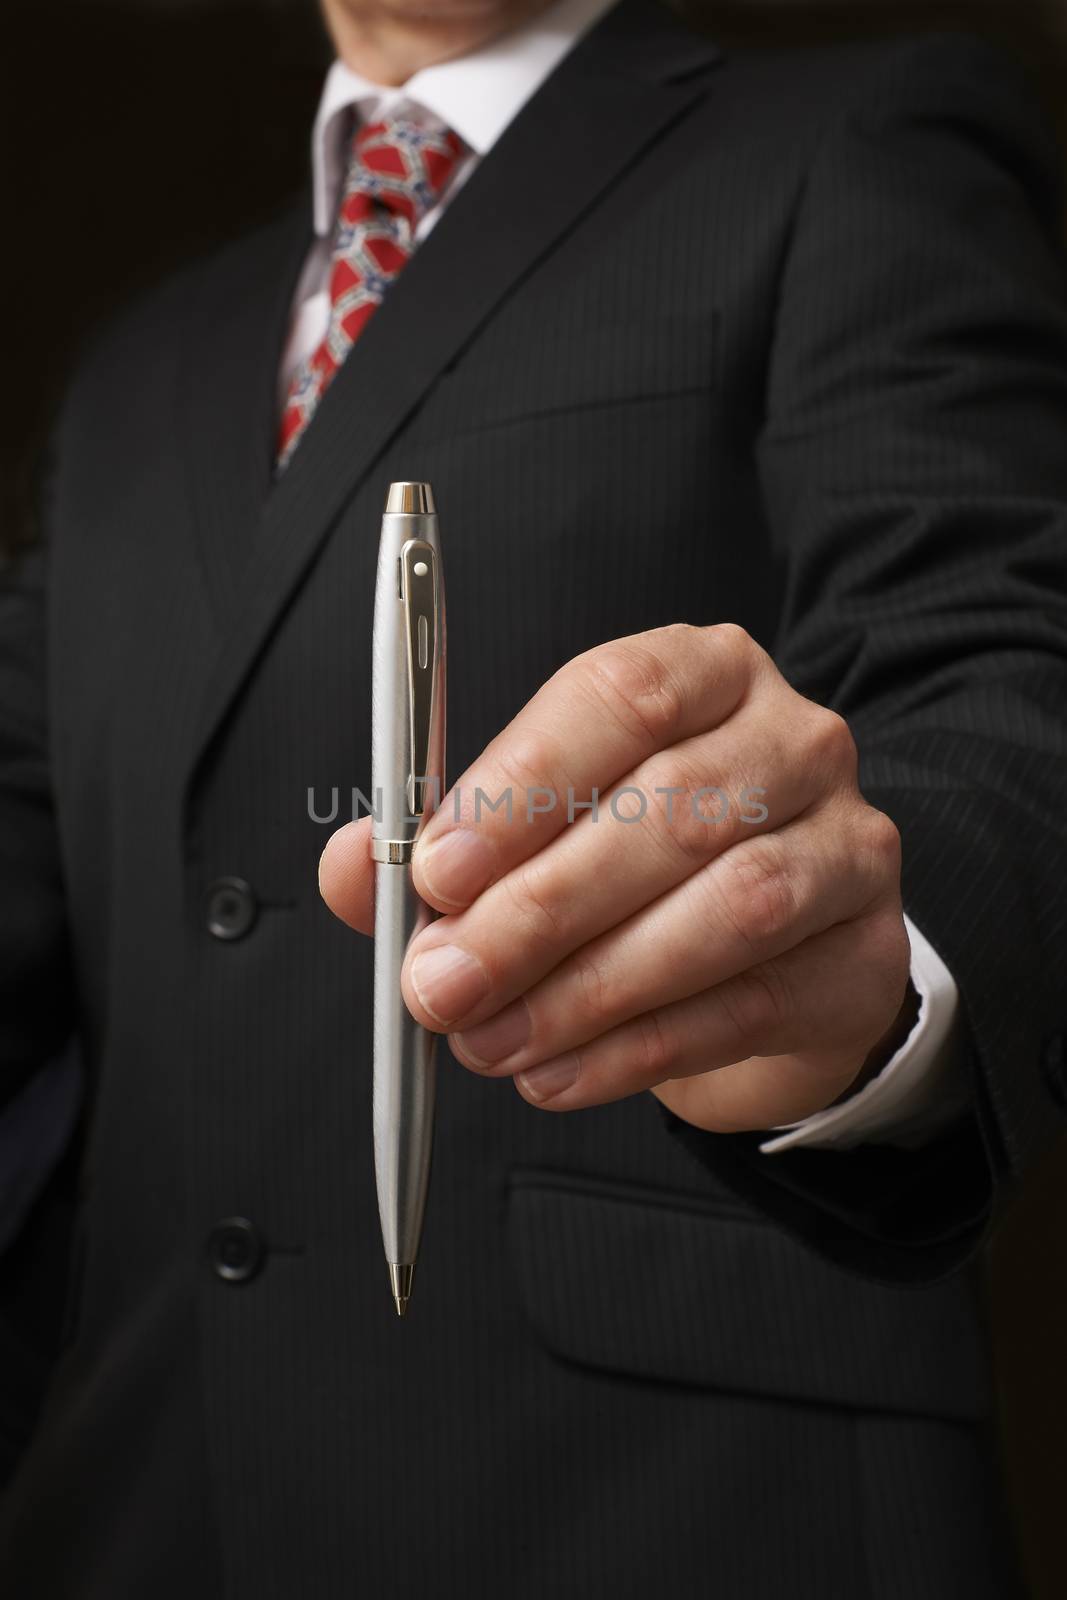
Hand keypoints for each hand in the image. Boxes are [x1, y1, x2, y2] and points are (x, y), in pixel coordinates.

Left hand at [319, 624, 911, 1132]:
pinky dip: (639, 1049)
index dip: (524, 782)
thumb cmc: (641, 867)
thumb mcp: (543, 833)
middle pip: (671, 811)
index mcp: (703, 673)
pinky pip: (749, 1003)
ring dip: (589, 988)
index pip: (620, 695)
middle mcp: (791, 740)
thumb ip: (446, 844)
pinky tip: (558, 1073)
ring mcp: (847, 842)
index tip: (435, 868)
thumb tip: (355, 870)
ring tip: (491, 1041)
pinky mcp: (862, 950)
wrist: (775, 951)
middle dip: (539, 910)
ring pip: (729, 909)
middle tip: (442, 984)